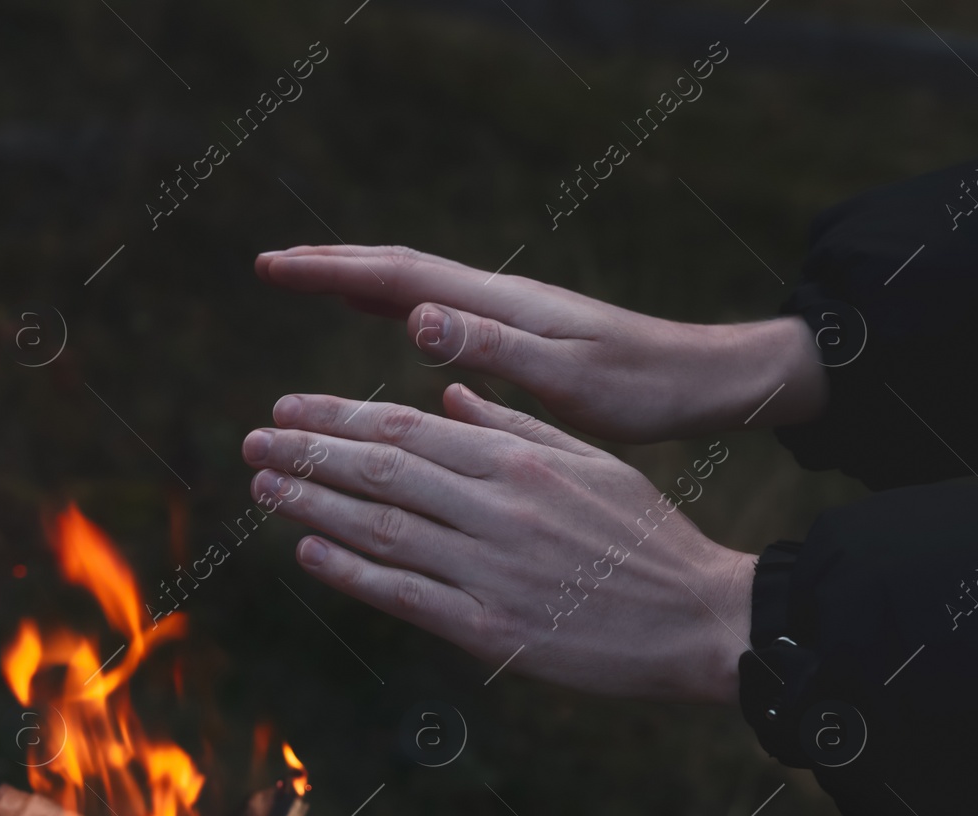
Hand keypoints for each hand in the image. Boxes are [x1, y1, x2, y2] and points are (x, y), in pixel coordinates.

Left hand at [242, 385, 757, 703]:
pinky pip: (405, 594)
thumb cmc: (647, 537)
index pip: (406, 428)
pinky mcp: (491, 629)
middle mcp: (496, 506)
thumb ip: (514, 426)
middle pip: (381, 471)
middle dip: (309, 452)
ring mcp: (490, 568)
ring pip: (381, 527)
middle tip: (254, 441)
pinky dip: (351, 572)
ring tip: (263, 486)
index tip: (289, 409)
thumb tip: (447, 396)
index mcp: (518, 460)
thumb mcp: (591, 461)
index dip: (338, 418)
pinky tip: (309, 551)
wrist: (701, 620)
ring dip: (312, 504)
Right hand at [254, 245, 827, 443]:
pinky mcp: (522, 335)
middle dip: (333, 266)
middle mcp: (498, 299)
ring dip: (361, 280)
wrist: (705, 381)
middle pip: (399, 270)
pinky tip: (392, 321)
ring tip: (312, 281)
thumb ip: (493, 349)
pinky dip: (400, 306)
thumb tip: (415, 317)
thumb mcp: (568, 379)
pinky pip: (441, 312)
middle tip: (272, 266)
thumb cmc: (643, 388)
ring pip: (418, 287)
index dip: (332, 272)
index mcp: (500, 306)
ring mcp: (509, 313)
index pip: (398, 275)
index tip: (274, 267)